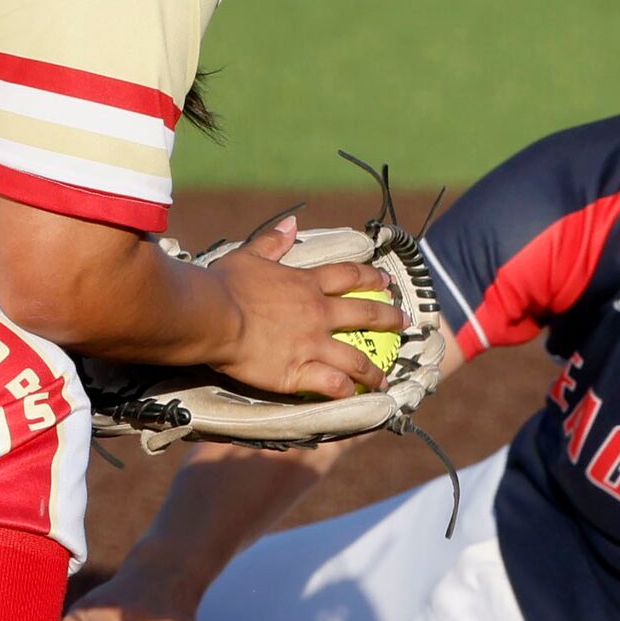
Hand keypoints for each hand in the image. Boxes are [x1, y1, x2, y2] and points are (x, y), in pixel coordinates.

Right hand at [209, 217, 409, 400]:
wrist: (214, 315)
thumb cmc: (226, 285)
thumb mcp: (249, 255)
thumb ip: (273, 241)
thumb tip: (291, 224)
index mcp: (306, 284)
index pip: (348, 277)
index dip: (370, 278)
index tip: (386, 282)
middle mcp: (318, 314)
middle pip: (365, 315)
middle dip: (389, 319)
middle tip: (404, 323)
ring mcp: (312, 344)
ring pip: (355, 359)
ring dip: (373, 370)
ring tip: (385, 380)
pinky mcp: (299, 372)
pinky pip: (330, 384)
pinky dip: (345, 391)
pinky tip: (353, 396)